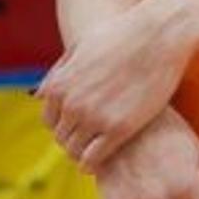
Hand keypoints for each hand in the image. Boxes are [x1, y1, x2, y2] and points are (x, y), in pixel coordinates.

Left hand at [40, 0, 189, 168]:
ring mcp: (94, 118)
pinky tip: (103, 160)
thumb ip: (59, 72)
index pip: (50, 121)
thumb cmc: (123, 36)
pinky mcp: (119, 129)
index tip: (81, 125)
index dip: (65, 124)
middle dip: (75, 139)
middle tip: (93, 139)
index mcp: (59, 85)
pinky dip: (94, 163)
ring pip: (74, 151)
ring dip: (83, 153)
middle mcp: (71, 104)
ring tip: (99, 150)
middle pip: (62, 137)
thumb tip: (40, 94)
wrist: (158, 35)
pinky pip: (94, 159)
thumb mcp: (81, 48)